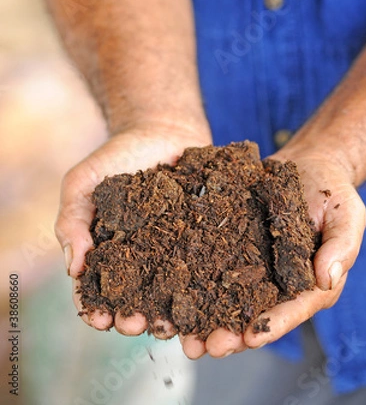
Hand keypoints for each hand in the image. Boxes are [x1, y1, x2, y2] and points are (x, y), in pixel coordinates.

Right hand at [55, 121, 211, 335]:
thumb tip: (73, 267)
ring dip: (168, 314)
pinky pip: (204, 267)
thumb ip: (72, 220)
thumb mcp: (83, 182)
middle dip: (132, 318)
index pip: (95, 289)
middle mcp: (140, 258)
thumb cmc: (117, 156)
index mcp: (107, 251)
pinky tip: (205, 299)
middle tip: (136, 324)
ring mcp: (173, 250)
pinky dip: (204, 287)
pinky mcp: (202, 239)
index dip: (94, 308)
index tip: (99, 320)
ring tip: (170, 323)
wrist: (162, 129)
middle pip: (134, 299)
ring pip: (170, 292)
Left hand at [180, 148, 365, 358]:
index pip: (292, 310)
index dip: (272, 325)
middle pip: (252, 313)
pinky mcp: (231, 243)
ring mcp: (251, 263)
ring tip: (178, 330)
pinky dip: (189, 276)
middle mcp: (276, 281)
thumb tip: (327, 278)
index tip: (251, 338)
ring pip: (224, 296)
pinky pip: (210, 261)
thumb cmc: (333, 190)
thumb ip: (341, 246)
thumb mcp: (347, 213)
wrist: (307, 164)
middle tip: (202, 347)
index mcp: (309, 283)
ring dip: (202, 315)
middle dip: (228, 333)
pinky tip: (168, 287)